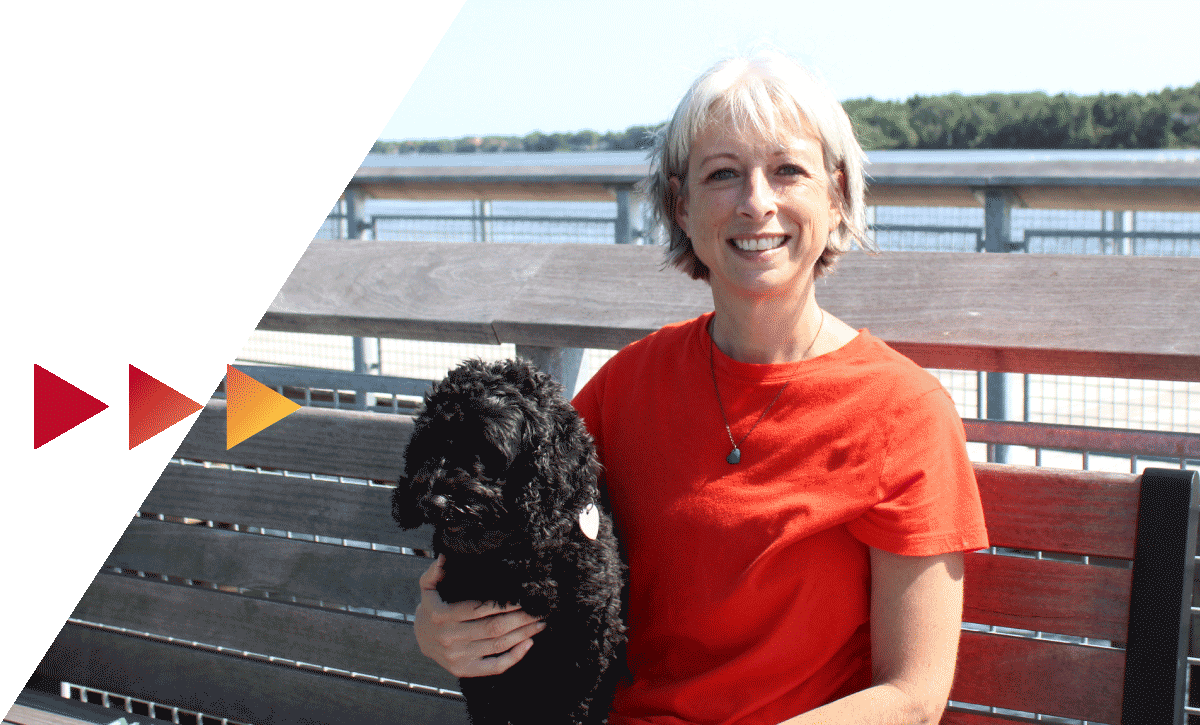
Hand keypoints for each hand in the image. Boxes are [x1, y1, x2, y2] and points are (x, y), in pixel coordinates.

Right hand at [414, 554, 545, 677]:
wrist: (419, 639)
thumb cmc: (430, 608)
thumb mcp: (427, 587)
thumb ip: (434, 572)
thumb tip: (444, 557)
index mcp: (442, 615)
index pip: (479, 609)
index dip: (504, 604)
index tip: (524, 596)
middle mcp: (450, 637)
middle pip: (494, 628)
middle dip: (520, 618)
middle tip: (539, 609)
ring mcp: (458, 656)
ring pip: (498, 645)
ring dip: (523, 634)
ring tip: (540, 623)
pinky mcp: (465, 670)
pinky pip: (494, 666)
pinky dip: (514, 657)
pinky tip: (529, 644)